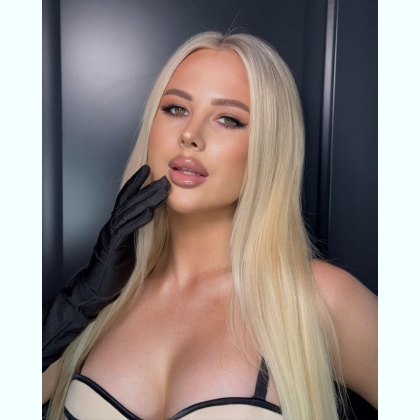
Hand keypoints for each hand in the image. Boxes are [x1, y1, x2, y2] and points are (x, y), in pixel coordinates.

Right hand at [42, 165, 169, 370]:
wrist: (95, 289)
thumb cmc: (113, 269)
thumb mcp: (128, 247)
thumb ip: (135, 232)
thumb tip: (151, 221)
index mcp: (118, 225)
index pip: (127, 200)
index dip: (138, 184)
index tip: (152, 172)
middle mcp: (113, 226)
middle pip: (130, 201)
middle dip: (147, 187)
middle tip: (163, 176)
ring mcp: (112, 235)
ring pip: (130, 211)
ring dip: (147, 199)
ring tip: (162, 189)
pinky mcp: (113, 248)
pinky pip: (126, 230)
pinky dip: (138, 220)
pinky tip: (149, 212)